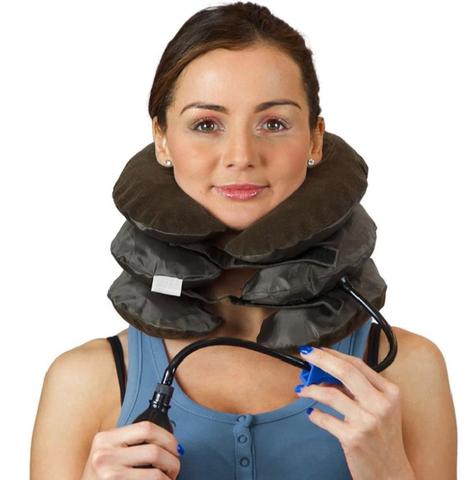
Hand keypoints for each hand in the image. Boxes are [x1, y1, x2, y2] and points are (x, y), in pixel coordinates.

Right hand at [81, 420, 181, 478]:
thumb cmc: (100, 477)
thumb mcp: (108, 453)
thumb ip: (130, 443)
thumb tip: (169, 443)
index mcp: (105, 438)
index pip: (146, 428)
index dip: (167, 437)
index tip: (174, 446)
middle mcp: (105, 455)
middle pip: (154, 450)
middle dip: (172, 459)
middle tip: (175, 466)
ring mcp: (109, 474)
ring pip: (156, 473)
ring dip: (169, 476)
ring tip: (168, 478)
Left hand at [296, 346, 414, 479]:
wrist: (392, 475)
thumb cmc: (384, 439)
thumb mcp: (381, 409)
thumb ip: (360, 389)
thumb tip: (327, 371)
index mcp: (390, 393)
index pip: (358, 364)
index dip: (334, 354)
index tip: (318, 349)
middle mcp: (381, 404)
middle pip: (345, 372)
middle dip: (320, 359)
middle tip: (305, 354)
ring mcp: (367, 422)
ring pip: (330, 394)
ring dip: (311, 388)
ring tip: (303, 389)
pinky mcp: (353, 439)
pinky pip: (325, 419)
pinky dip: (315, 414)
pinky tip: (313, 413)